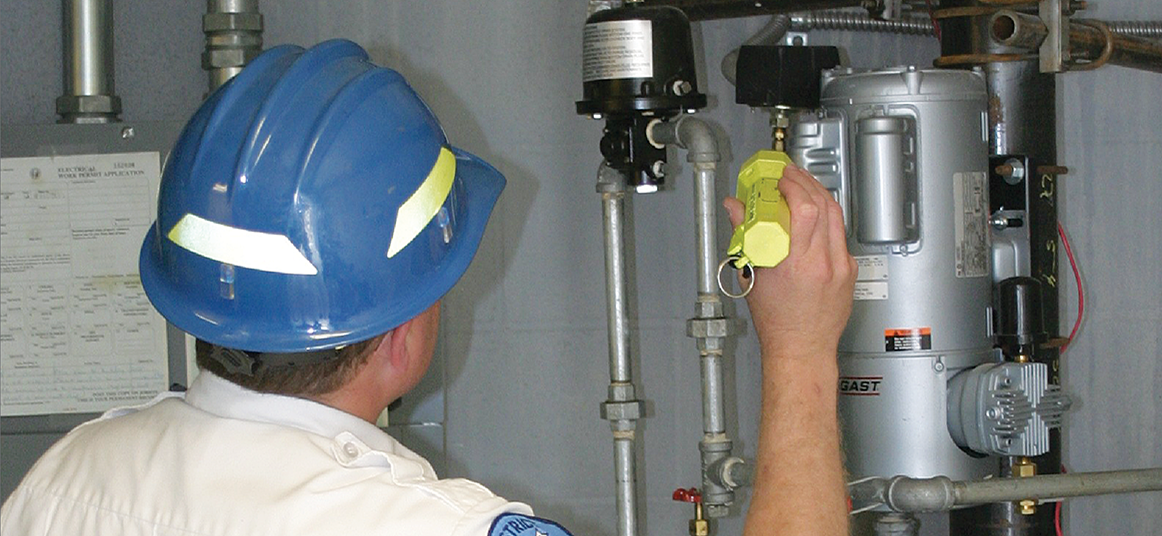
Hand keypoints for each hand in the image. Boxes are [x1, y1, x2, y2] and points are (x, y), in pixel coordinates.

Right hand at [724, 163, 855, 360]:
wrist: (802, 348)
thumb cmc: (778, 322)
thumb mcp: (754, 276)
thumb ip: (744, 236)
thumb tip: (735, 209)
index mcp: (799, 264)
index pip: (805, 209)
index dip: (794, 186)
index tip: (782, 179)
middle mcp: (826, 264)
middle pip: (824, 205)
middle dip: (807, 182)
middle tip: (791, 175)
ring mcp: (842, 267)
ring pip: (837, 216)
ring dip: (819, 195)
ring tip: (803, 188)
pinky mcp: (850, 271)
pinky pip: (840, 234)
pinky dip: (827, 218)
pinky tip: (815, 216)